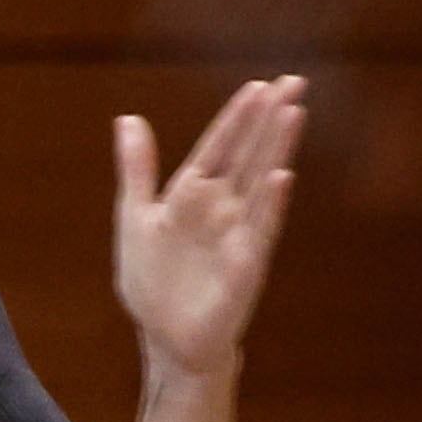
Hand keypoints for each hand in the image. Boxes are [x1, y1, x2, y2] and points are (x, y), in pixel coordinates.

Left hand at [113, 76, 304, 379]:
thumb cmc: (153, 284)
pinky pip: (260, 228)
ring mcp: (238, 233)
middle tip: (293, 82)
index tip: (258, 86)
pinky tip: (281, 176)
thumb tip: (128, 119)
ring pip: (260, 180)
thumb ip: (136, 169)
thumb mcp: (134, 217)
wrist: (165, 338)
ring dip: (276, 148)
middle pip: (249, 154)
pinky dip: (270, 202)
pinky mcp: (245, 264)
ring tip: (293, 113)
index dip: (238, 117)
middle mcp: (222, 207)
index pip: (220, 146)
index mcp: (194, 194)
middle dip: (269, 119)